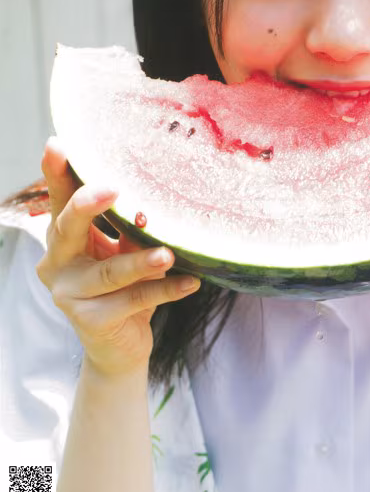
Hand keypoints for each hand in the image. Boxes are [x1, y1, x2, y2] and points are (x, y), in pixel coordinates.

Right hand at [37, 136, 200, 378]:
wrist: (120, 346)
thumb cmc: (124, 287)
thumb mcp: (124, 250)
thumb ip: (130, 229)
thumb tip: (152, 206)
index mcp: (63, 237)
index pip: (58, 199)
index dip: (56, 173)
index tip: (59, 145)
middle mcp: (56, 262)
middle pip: (67, 228)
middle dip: (88, 205)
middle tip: (113, 188)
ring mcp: (68, 294)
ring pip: (107, 272)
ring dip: (140, 262)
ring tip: (167, 254)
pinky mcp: (90, 322)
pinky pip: (132, 301)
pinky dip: (165, 291)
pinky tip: (191, 282)